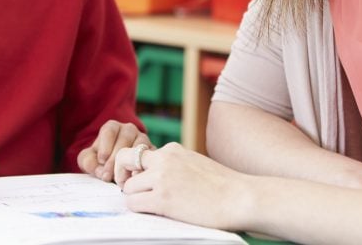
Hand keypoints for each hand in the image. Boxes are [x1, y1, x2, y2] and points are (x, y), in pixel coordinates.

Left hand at [77, 119, 150, 181]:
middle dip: (115, 159)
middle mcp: (129, 130)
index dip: (105, 146)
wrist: (115, 168)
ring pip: (139, 146)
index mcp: (112, 127)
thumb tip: (101, 171)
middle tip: (108, 176)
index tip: (101, 160)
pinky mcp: (152, 151)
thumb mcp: (89, 159)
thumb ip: (88, 162)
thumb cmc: (100, 161)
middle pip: (125, 138)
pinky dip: (142, 168)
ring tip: (120, 179)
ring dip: (130, 163)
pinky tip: (134, 179)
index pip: (109, 131)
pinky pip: (151, 157)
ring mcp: (142, 139)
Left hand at [115, 142, 249, 230]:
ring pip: (127, 187)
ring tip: (150, 206)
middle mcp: (164, 158)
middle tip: (130, 190)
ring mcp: (162, 178)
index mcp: (172, 149)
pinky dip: (138, 210)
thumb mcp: (194, 164)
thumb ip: (173, 165)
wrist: (239, 197)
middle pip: (124, 160)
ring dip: (134, 198)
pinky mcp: (163, 199)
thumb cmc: (222, 186)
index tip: (137, 179)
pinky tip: (153, 212)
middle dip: (122, 175)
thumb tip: (153, 176)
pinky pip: (133, 204)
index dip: (133, 167)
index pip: (139, 153)